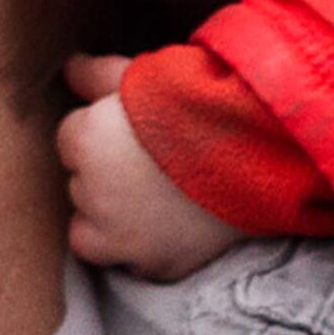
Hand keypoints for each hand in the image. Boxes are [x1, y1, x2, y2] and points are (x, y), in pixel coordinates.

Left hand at [58, 57, 248, 281]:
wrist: (264, 147)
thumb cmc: (204, 103)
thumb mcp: (147, 75)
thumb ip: (98, 75)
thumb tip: (69, 68)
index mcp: (86, 140)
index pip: (70, 139)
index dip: (101, 133)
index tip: (134, 132)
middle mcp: (93, 194)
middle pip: (81, 185)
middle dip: (106, 176)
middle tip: (151, 165)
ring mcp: (122, 237)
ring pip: (91, 230)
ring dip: (112, 219)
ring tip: (157, 198)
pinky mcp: (154, 266)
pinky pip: (128, 264)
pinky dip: (139, 251)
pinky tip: (166, 228)